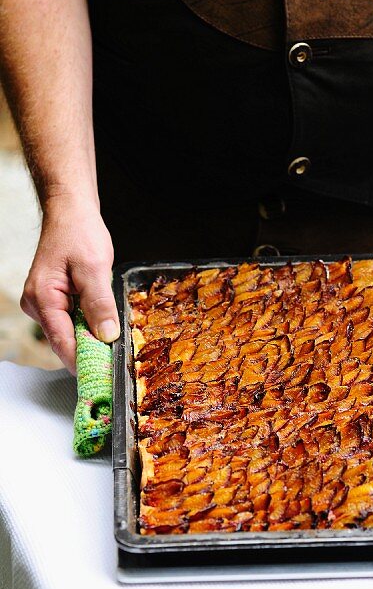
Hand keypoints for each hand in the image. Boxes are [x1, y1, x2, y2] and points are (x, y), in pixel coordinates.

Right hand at [20, 196, 117, 373]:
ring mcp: (44, 303)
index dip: (84, 361)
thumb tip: (106, 335)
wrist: (71, 212)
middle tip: (117, 359)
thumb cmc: (78, 232)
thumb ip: (100, 303)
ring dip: (92, 335)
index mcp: (42, 298)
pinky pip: (72, 320)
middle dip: (91, 348)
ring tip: (114, 336)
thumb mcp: (95, 267)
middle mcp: (38, 304)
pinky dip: (89, 323)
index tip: (103, 377)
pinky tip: (104, 321)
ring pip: (70, 331)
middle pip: (65, 340)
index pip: (62, 342)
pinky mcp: (54, 300)